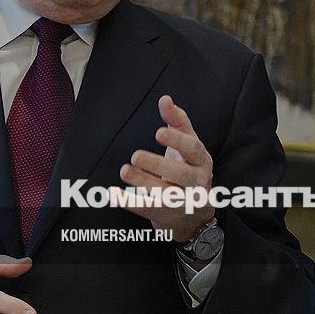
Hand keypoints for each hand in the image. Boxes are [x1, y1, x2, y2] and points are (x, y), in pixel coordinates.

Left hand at [112, 95, 214, 241]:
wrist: (194, 215)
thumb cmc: (188, 169)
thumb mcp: (187, 145)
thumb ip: (178, 122)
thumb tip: (165, 99)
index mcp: (200, 160)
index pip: (193, 149)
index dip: (177, 141)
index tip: (158, 133)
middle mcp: (196, 181)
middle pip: (181, 174)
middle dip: (159, 165)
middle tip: (135, 155)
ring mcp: (183, 201)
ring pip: (166, 194)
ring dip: (143, 182)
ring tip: (124, 170)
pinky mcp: (167, 215)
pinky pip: (149, 210)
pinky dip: (131, 203)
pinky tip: (114, 194)